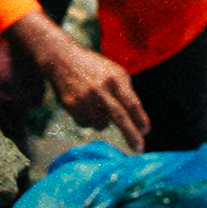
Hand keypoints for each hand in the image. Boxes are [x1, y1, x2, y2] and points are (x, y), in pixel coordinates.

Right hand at [5, 11, 148, 151]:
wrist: (61, 59)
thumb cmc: (93, 67)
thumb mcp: (114, 71)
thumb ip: (125, 91)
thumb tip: (136, 120)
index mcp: (114, 78)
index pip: (132, 103)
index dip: (140, 119)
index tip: (145, 132)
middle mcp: (100, 88)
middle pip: (119, 117)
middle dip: (131, 135)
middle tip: (138, 148)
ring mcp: (84, 97)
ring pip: (101, 124)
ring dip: (103, 120)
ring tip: (95, 104)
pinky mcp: (71, 105)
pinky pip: (86, 123)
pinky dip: (88, 118)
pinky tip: (83, 104)